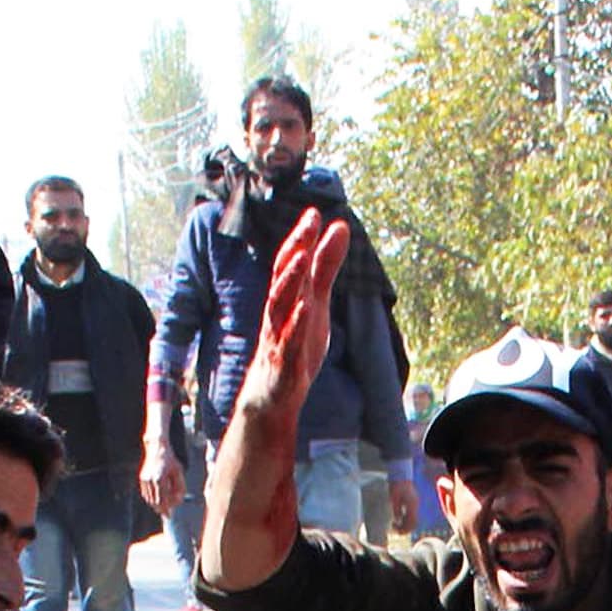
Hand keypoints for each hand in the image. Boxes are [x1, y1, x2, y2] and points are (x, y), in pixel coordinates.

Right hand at [140, 441, 183, 516]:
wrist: (157, 448)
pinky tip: (157, 500)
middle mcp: (150, 480)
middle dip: (161, 509)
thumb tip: (179, 500)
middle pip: (154, 502)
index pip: (162, 500)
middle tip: (167, 514)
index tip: (169, 516)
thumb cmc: (170, 460)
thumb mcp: (179, 472)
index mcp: (160, 479)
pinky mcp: (142, 478)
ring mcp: (144, 479)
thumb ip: (180, 487)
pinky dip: (151, 499)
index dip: (166, 510)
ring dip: (156, 505)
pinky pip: (145, 493)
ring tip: (163, 507)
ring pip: (149, 499)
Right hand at [236, 210, 350, 429]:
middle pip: (282, 277)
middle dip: (294, 250)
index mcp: (286, 299)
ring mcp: (278, 339)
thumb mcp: (315, 302)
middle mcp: (278, 315)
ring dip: (289, 282)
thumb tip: (339, 227)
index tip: (313, 213)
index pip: (289, 263)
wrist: (272, 397)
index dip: (301, 238)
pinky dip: (296, 326)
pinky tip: (306, 309)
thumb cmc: (292, 345)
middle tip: (307, 225)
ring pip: (278, 306)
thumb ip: (325, 267)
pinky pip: (288, 343)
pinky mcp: (283, 365)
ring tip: (301, 259)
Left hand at [388, 477, 417, 537]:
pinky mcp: (413, 504)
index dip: (405, 529)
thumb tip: (397, 520)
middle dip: (405, 529)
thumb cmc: (396, 486)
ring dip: (405, 525)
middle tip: (395, 531)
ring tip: (394, 525)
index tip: (397, 532)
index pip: (412, 522)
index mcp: (412, 505)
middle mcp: (415, 506)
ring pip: (414, 520)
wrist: (401, 476)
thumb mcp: (394, 498)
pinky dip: (406, 520)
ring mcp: (415, 505)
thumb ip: (396, 509)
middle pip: (414, 523)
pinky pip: (412, 515)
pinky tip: (397, 520)